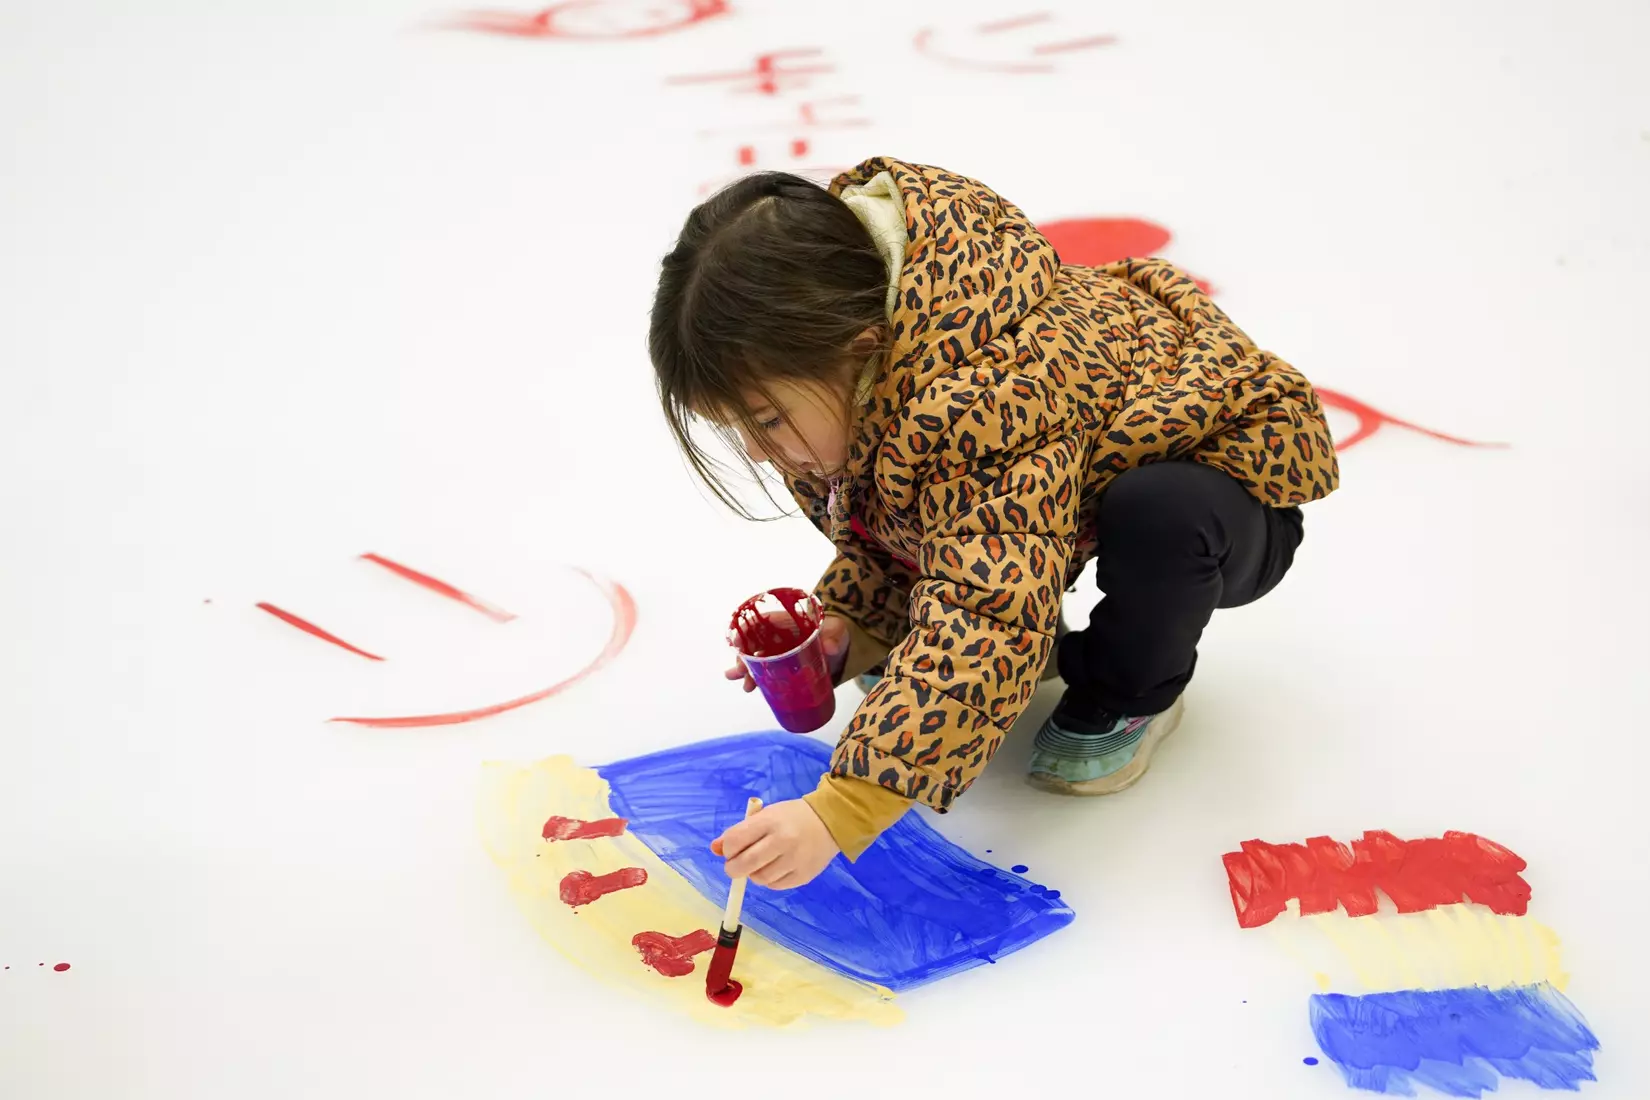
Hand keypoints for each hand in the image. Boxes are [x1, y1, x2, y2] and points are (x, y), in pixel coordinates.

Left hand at [710, 799, 839, 889]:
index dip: (727, 849)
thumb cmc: (791, 817)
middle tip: (734, 867)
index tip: (731, 851)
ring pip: (760, 878)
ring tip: (760, 865)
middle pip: (745, 864)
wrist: (830, 821)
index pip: (735, 840)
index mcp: (769, 821)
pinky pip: (776, 886)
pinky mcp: (803, 875)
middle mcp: (782, 840)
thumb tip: (714, 849)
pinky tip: (775, 868)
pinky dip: (769, 880)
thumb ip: (739, 832)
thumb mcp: (765, 816)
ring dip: (753, 874)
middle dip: (733, 869)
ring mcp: (794, 860)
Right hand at [723, 612, 849, 692]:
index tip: (737, 645)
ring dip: (748, 672)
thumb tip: (831, 648)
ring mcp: (780, 652)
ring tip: (746, 687)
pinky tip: (752, 689)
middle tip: (740, 674)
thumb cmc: (835, 631)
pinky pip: (767, 671)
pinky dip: (758, 679)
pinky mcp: (784, 667)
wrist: (844, 647)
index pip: (759, 624)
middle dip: (744, 659)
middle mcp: (778, 636)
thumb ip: (834, 637)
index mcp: (786, 621)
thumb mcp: (836, 631)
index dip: (745, 634)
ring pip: (757, 660)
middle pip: (754, 645)